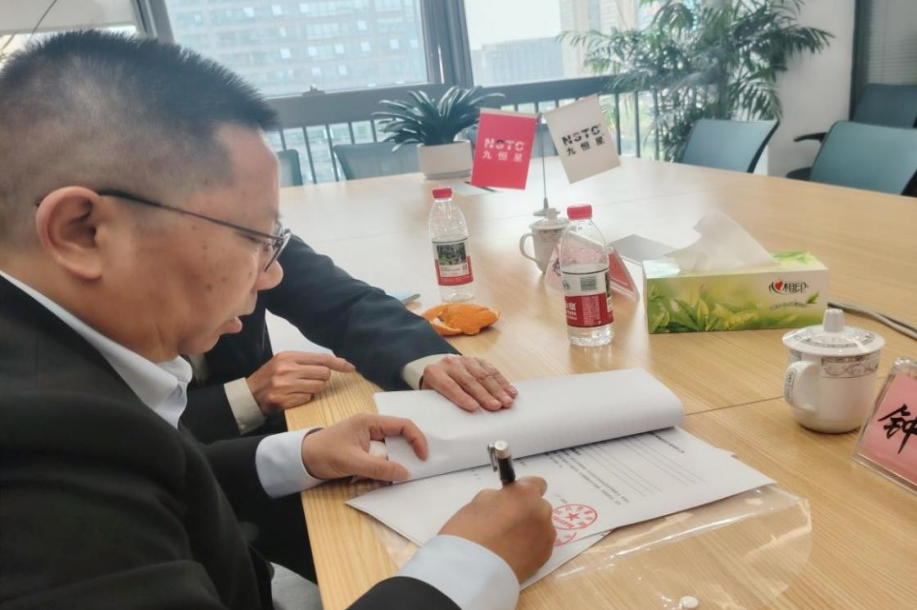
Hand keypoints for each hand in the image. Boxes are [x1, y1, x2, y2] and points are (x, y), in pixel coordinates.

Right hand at [245, 351, 354, 415]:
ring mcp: (284, 385)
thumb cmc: (270, 377)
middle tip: (311, 381)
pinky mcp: (283, 400)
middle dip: (323, 379)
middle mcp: (286, 369)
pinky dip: (304, 399)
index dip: (338, 363)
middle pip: (323, 374)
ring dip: (314, 389)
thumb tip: (333, 364)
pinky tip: (293, 397)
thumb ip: (305, 362)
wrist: (249, 395)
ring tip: (300, 389)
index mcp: (288, 356)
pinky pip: (307, 399)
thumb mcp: (284, 363)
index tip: (350, 367)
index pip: (321, 358)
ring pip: (317, 387)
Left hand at [300, 413, 426, 481]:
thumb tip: (405, 474)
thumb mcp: (352, 462)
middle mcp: (372, 427)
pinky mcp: (365, 450)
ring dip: (397, 463)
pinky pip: (383, 458)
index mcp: (370, 421)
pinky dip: (387, 468)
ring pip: (392, 450)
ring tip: (399, 477)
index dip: (417, 439)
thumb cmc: (325, 454)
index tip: (423, 457)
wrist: (302, 459)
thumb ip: (379, 468)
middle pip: (400, 437)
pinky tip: (385, 478)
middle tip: (417, 469)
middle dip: (409, 453)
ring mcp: (369, 439)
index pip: (403, 425)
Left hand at [420, 355, 516, 411]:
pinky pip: (492, 370)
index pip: (448, 385)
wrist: (440, 371)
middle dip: (484, 394)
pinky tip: (510, 392)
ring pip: (483, 375)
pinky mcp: (478, 360)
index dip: (461, 396)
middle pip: (469, 380)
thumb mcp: (432, 398)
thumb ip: (441, 405)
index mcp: (434, 373)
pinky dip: (503, 382)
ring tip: (507, 402)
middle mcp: (449, 363)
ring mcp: (465, 360)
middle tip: (495, 407)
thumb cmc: (436, 391)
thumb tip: (454, 423)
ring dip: (497, 390)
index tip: (473, 407)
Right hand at [439, 476, 554, 582]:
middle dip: (526, 512)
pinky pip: (539, 545)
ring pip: (540, 527)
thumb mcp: (479, 501)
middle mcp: (542, 512)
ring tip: (508, 543)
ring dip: (529, 530)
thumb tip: (506, 501)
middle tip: (505, 524)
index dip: (524, 491)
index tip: (513, 499)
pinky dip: (530, 547)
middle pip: (538, 507)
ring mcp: (546, 536)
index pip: (537, 483)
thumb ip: (499, 497)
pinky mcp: (545, 557)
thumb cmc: (470, 530)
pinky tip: (512, 554)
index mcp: (525, 494)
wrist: (472, 570)